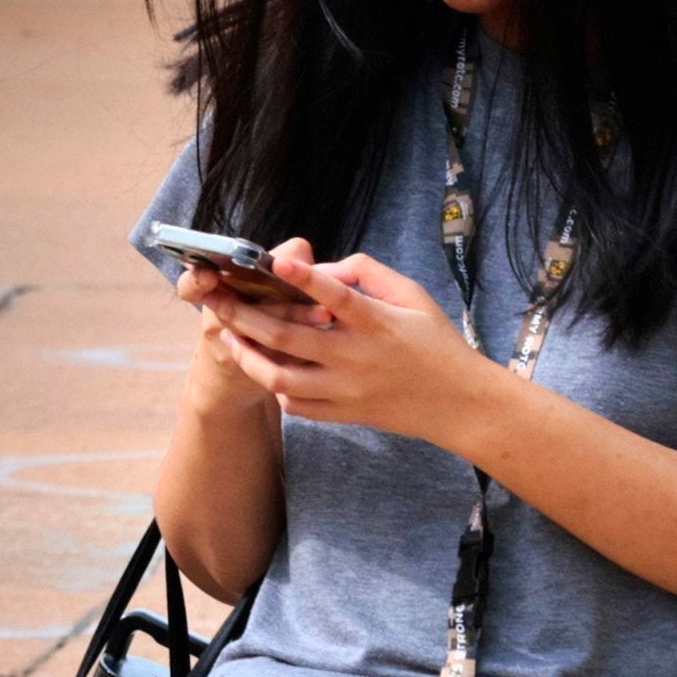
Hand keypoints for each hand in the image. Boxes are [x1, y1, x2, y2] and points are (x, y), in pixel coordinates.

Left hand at [177, 251, 502, 451]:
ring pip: (281, 377)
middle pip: (289, 338)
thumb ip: (368, 274)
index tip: (276, 262)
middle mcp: (356, 358)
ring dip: (248, 355)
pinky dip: (275, 386)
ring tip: (229, 336)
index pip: (336, 297)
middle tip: (217, 300)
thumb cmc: (436, 343)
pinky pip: (296, 405)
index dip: (306, 278)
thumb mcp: (412, 296)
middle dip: (245, 316)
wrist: (459, 405)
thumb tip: (324, 267)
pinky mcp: (343, 414)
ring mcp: (346, 391)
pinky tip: (263, 367)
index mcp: (377, 323)